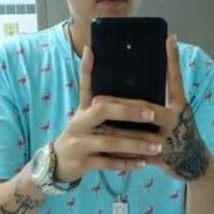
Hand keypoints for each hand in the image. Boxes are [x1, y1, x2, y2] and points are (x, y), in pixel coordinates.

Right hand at [52, 46, 167, 181]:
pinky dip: (127, 163)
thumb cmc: (79, 133)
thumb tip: (90, 49)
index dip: (94, 74)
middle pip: (102, 111)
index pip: (90, 89)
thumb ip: (89, 86)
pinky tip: (143, 163)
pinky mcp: (83, 164)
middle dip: (128, 112)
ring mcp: (80, 145)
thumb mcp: (82, 111)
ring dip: (136, 144)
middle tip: (152, 114)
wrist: (56, 163)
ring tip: (157, 145)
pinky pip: (109, 163)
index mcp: (82, 110)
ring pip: (111, 143)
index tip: (117, 75)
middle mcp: (78, 124)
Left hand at [91, 35, 212, 181]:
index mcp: (180, 106)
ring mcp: (166, 140)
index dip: (172, 59)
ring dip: (113, 127)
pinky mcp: (158, 157)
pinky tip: (102, 145)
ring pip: (134, 133)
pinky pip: (134, 153)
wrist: (194, 161)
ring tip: (94, 122)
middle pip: (145, 108)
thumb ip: (164, 97)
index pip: (175, 79)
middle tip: (97, 100)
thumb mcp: (180, 111)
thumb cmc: (181, 130)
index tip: (167, 39)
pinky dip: (118, 150)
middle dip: (120, 104)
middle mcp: (174, 120)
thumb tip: (141, 76)